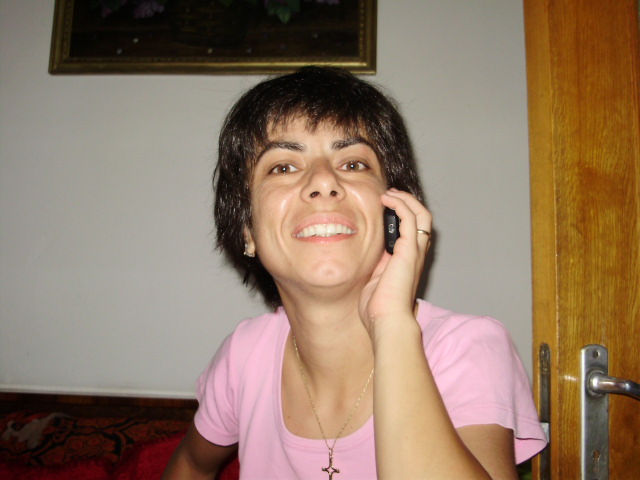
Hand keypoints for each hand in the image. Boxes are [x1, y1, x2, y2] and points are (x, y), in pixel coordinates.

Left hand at [358, 189, 431, 337]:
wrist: (386, 321)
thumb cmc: (378, 308)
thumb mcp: (374, 280)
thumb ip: (374, 265)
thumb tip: (364, 255)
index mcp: (408, 261)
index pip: (413, 231)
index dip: (403, 216)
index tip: (385, 207)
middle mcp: (416, 255)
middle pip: (422, 219)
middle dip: (407, 203)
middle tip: (389, 196)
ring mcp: (415, 252)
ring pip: (421, 214)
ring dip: (405, 199)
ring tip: (389, 194)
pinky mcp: (409, 251)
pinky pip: (410, 218)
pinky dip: (400, 204)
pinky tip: (386, 200)